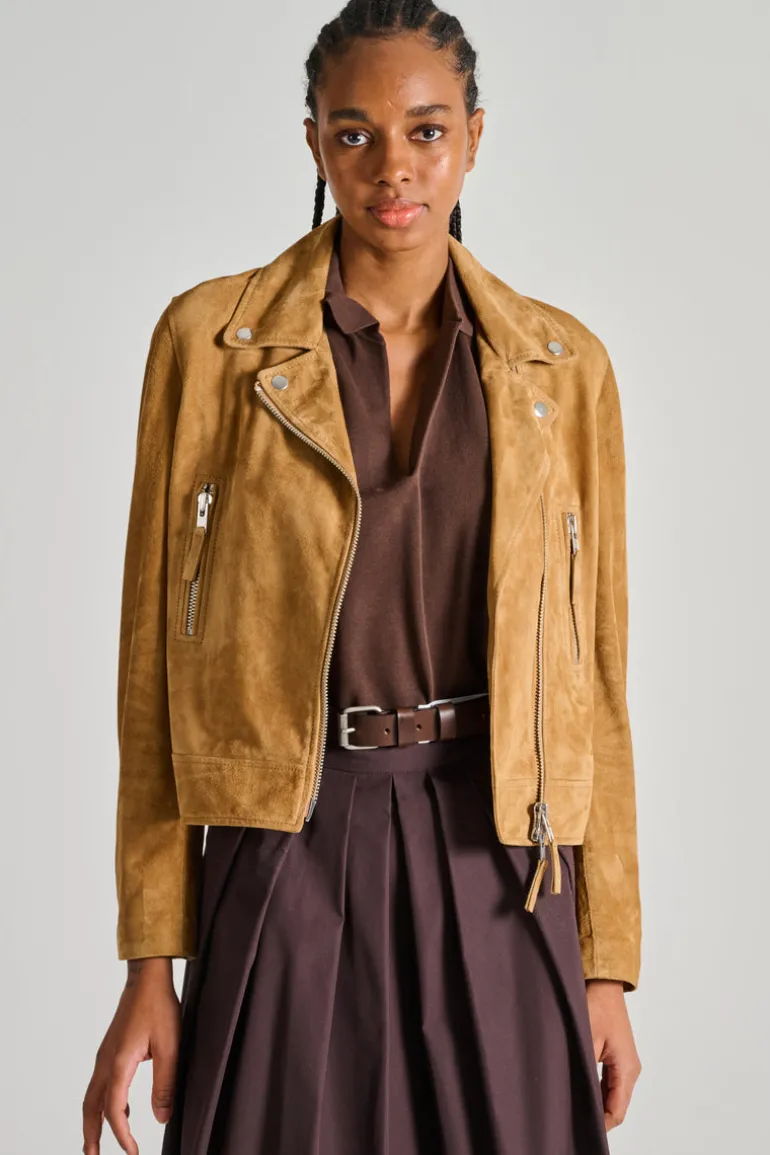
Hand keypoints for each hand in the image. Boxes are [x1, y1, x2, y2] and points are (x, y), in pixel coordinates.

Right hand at [82, 958, 179, 1153]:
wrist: (147, 978)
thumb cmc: (159, 1007)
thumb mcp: (170, 1046)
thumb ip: (165, 1084)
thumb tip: (162, 1118)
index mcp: (119, 1064)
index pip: (113, 1111)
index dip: (122, 1136)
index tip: (133, 1152)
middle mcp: (106, 1062)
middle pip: (91, 1108)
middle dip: (91, 1135)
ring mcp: (105, 1056)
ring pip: (92, 1096)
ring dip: (93, 1121)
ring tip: (99, 1142)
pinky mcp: (110, 1050)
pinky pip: (100, 1084)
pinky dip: (102, 1103)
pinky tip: (118, 1108)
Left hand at [585, 978, 641, 1130]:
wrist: (603, 981)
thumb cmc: (597, 1003)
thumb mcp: (586, 1038)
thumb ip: (583, 1068)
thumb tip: (574, 1093)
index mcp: (627, 1068)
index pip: (616, 1111)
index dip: (600, 1125)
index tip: (581, 1129)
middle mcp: (629, 1069)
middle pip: (615, 1106)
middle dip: (597, 1116)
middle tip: (572, 1120)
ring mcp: (624, 1063)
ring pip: (611, 1095)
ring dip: (596, 1103)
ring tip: (573, 1108)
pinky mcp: (616, 1056)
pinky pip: (608, 1082)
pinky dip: (596, 1090)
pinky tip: (579, 1090)